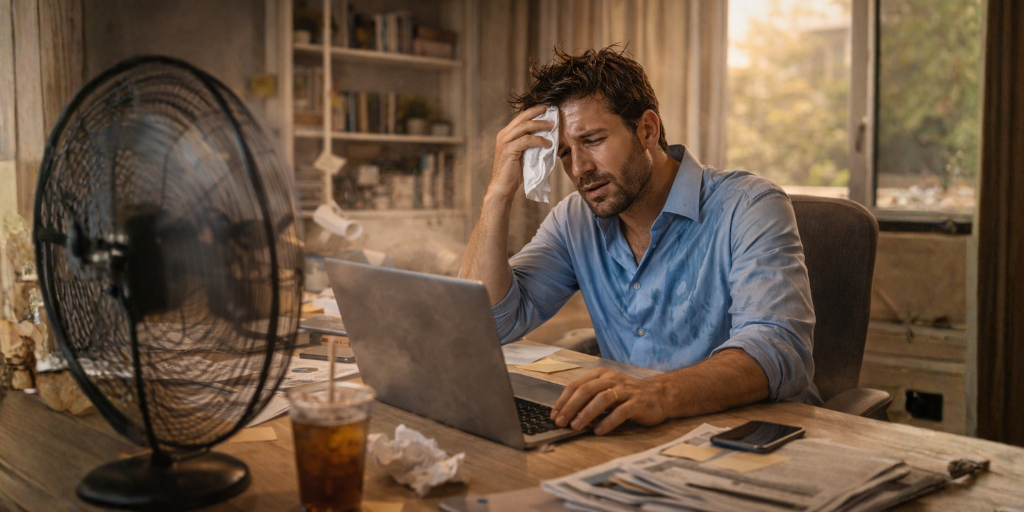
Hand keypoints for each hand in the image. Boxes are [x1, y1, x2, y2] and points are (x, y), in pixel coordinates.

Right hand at [487, 104, 553, 199]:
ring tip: (552, 126)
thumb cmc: (514, 172)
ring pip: (524, 126)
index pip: (520, 117)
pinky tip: (548, 144)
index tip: (547, 108)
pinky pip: (526, 140)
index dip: (533, 111)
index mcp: (506, 134)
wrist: (503, 187)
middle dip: (537, 111)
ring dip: (540, 125)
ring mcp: (504, 142)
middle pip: (522, 117)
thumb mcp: (523, 154)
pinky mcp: (508, 150)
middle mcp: (503, 135)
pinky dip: (539, 140)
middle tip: (551, 109)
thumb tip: (548, 136)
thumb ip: (530, 144)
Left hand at [550, 368, 670, 435]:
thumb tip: (566, 414)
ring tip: (576, 427)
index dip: (563, 400)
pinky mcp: (638, 403)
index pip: (577, 385)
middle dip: (571, 407)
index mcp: (601, 375)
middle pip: (586, 390)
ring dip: (586, 413)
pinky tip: (598, 431)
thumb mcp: (607, 391)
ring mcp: (626, 390)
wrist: (659, 396)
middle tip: (561, 422)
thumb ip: (590, 398)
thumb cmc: (628, 396)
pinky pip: (621, 411)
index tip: (554, 415)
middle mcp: (612, 379)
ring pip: (602, 399)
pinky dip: (608, 422)